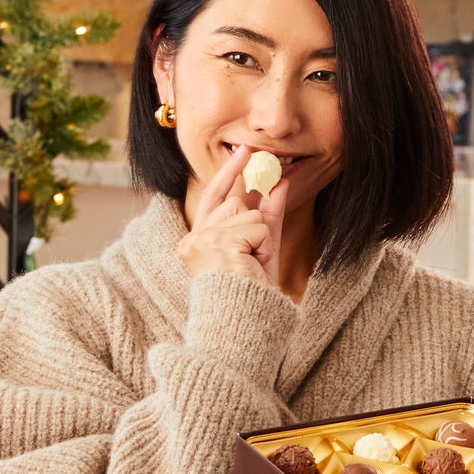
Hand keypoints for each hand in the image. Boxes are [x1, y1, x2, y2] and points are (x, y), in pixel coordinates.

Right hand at [178, 144, 287, 287]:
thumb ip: (267, 217)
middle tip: (252, 257)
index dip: (229, 173)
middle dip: (254, 225)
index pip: (214, 198)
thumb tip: (279, 183)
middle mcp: (193, 240)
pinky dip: (264, 246)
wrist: (246, 321)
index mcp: (196, 244)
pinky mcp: (219, 242)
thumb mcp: (261, 251)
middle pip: (235, 205)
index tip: (245, 152)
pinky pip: (257, 227)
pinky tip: (252, 266)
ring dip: (260, 240)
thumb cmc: (251, 294)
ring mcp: (203, 240)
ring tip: (250, 267)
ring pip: (248, 214)